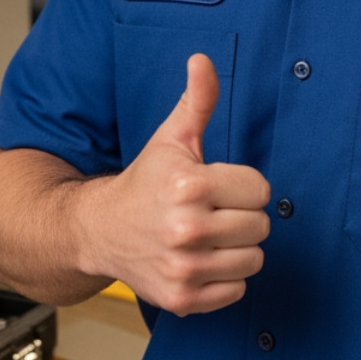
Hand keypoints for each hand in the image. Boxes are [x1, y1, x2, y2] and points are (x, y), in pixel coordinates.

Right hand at [76, 53, 270, 315]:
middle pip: (260, 226)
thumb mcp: (171, 138)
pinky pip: (237, 291)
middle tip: (212, 211)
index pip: (259, 189)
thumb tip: (202, 60)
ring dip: (236, 249)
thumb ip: (197, 99)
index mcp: (189, 185)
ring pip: (253, 260)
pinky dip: (224, 279)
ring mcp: (184, 268)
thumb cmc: (145, 183)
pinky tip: (201, 260)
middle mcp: (186, 229)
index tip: (217, 186)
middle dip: (241, 216)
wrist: (100, 230)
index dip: (242, 185)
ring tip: (208, 236)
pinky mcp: (182, 299)